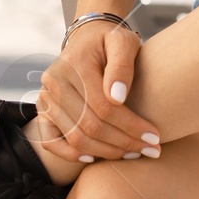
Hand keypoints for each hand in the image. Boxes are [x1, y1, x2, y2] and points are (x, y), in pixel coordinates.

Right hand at [33, 22, 161, 163]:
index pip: (104, 107)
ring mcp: (45, 98)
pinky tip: (95, 159)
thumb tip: (117, 98)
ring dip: (106, 152)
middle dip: (123, 143)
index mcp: (74, 64)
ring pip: (75, 138)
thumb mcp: (123, 41)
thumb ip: (123, 65)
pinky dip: (71, 154)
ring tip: (134, 154)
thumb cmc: (110, 41)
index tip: (155, 137)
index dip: (131, 126)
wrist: (87, 38)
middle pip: (90, 126)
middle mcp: (54, 82)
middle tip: (151, 150)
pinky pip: (52, 142)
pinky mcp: (43, 110)